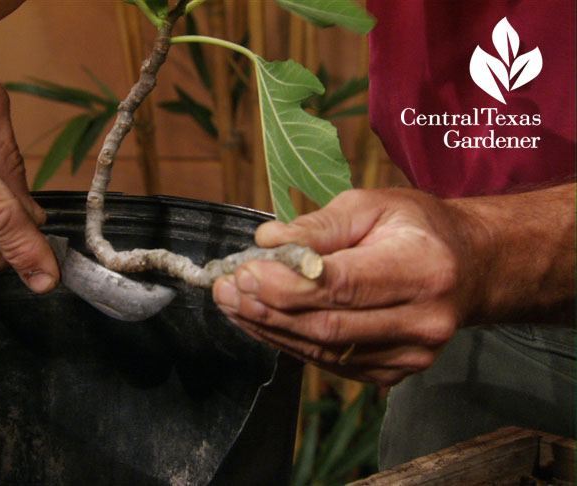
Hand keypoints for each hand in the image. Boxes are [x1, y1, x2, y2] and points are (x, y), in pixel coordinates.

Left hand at [213, 188, 479, 385]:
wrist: (470, 267)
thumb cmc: (418, 227)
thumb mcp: (372, 205)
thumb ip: (318, 225)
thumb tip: (267, 240)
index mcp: (422, 268)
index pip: (341, 285)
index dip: (285, 284)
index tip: (243, 271)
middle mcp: (422, 320)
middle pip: (327, 325)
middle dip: (267, 308)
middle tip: (225, 289)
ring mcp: (410, 354)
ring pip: (323, 350)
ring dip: (270, 328)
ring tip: (232, 304)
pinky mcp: (394, 371)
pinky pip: (330, 362)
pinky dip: (290, 342)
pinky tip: (262, 322)